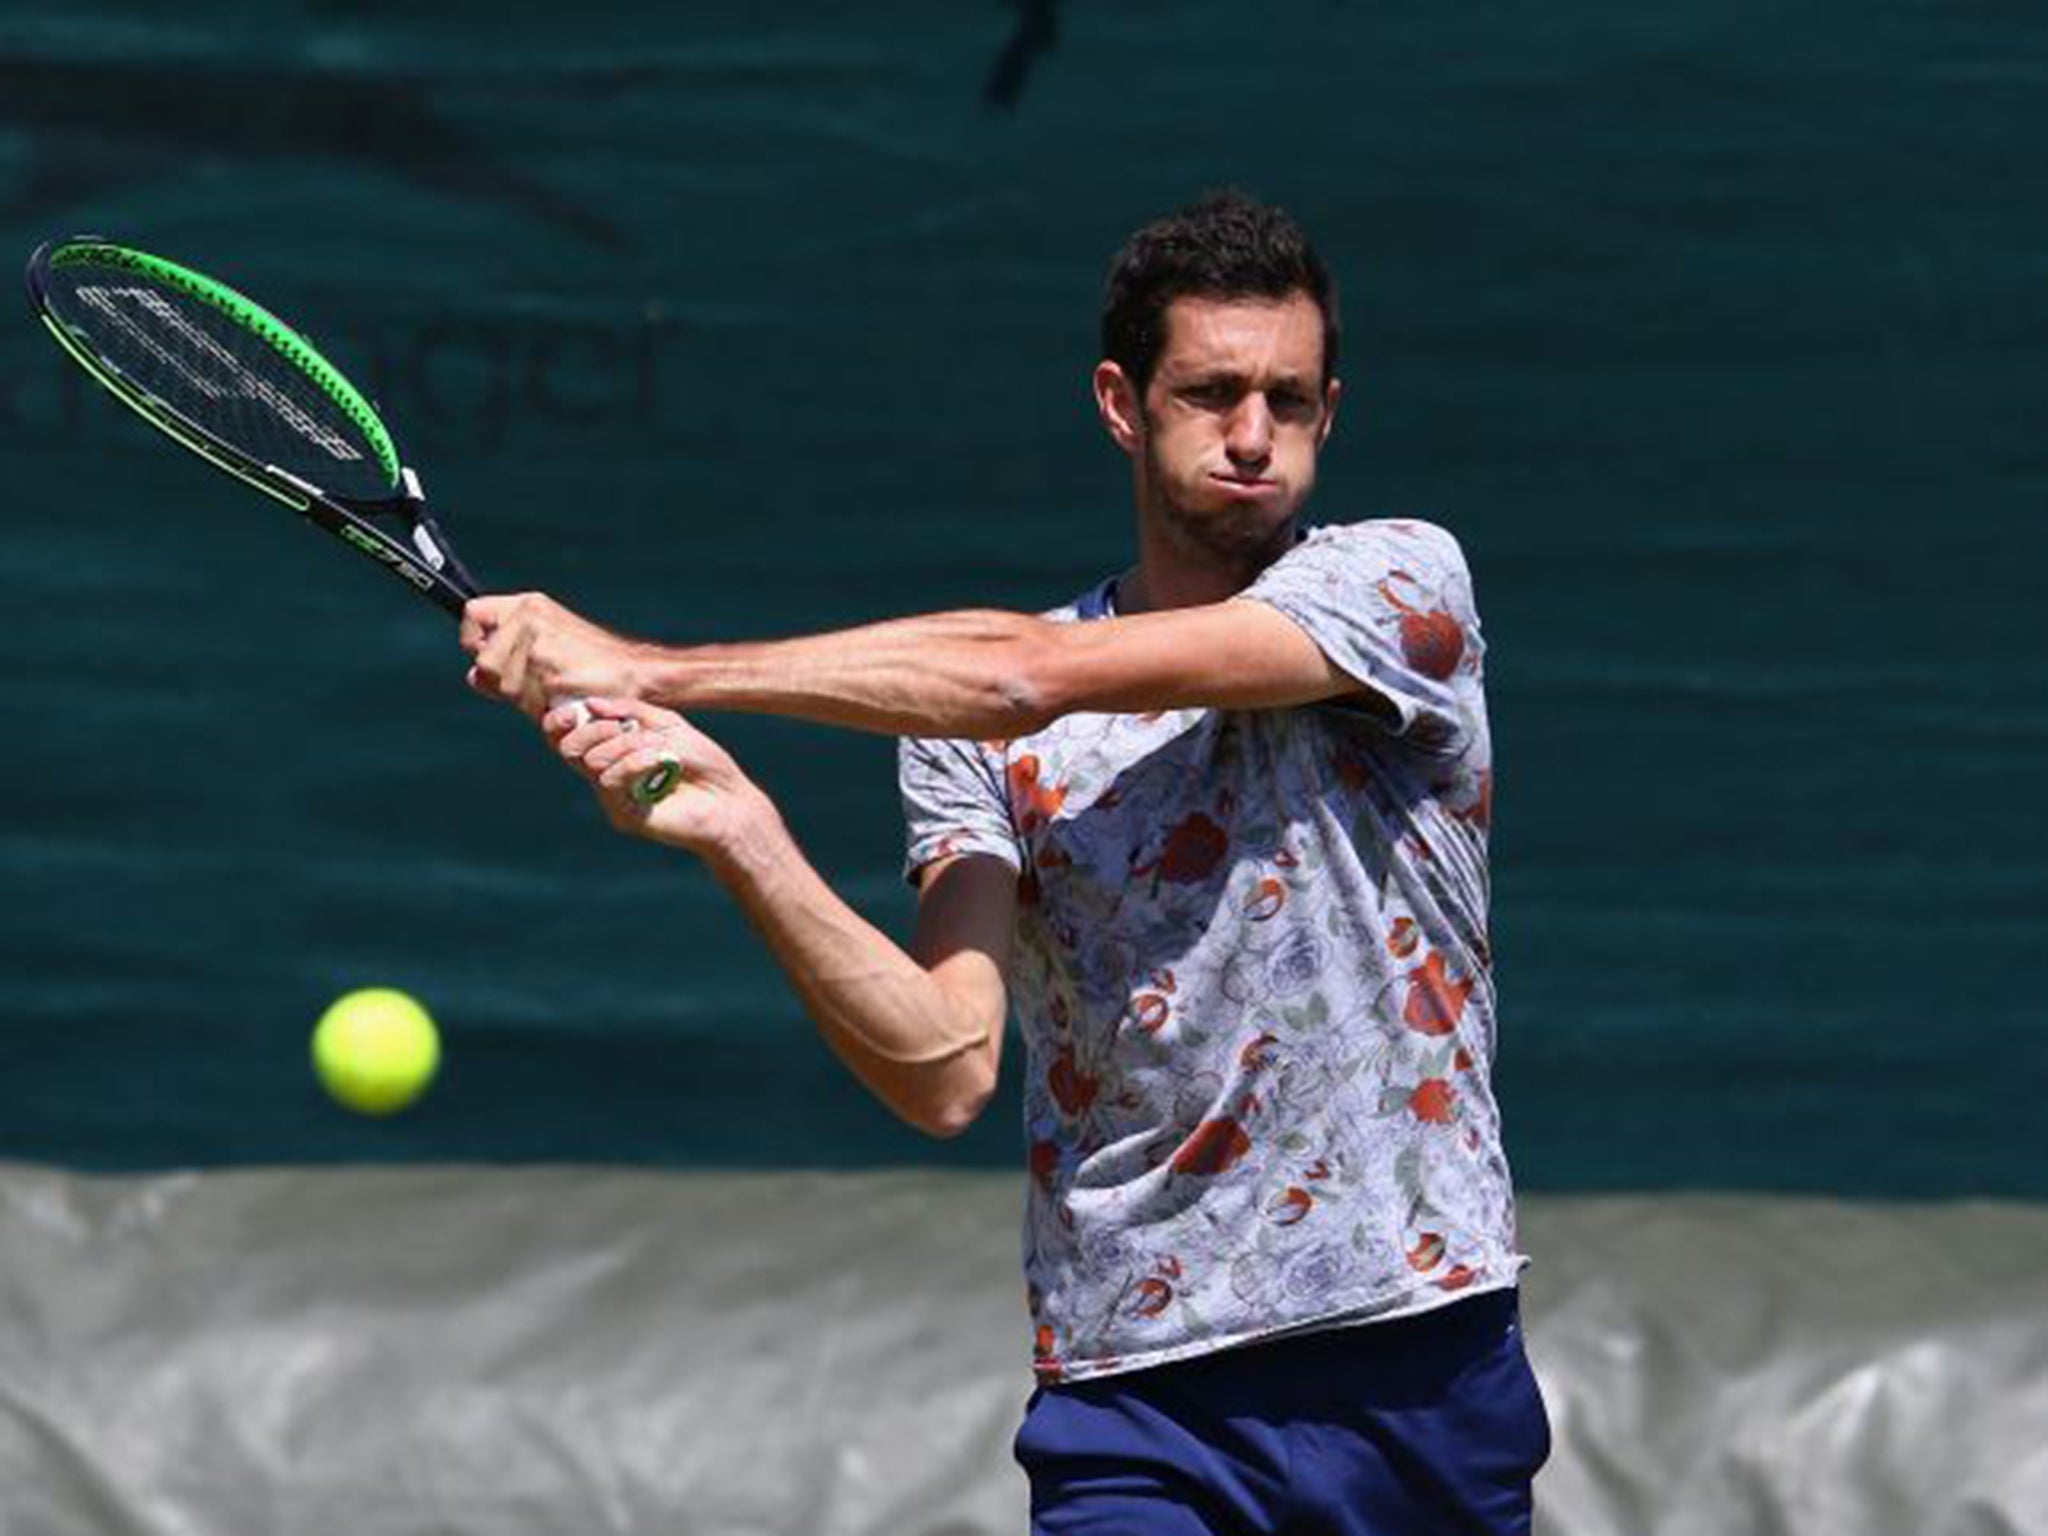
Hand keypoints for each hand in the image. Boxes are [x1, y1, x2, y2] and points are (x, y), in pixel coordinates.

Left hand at [462, 593, 642, 719]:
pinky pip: (525, 702)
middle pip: (484, 661)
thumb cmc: (595, 665)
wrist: (638, 674)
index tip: (489, 657)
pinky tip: (563, 700)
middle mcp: (530, 617)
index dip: (475, 642)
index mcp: (529, 605)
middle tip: (539, 684)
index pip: (473, 614)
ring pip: (503, 685)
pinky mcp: (548, 669)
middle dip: (504, 682)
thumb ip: (508, 658)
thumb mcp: (548, 647)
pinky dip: (541, 709)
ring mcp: (538, 643)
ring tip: (556, 691)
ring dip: (526, 699)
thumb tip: (472, 677)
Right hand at [542, 696, 760, 856]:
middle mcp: (607, 773)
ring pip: (592, 761)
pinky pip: (609, 781)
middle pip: (569, 748)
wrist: (729, 801)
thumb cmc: (703, 763)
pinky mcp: (624, 814)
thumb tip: (589, 704)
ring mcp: (614, 796)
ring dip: (625, 745)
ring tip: (658, 748)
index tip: (571, 710)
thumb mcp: (669, 725)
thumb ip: (631, 711)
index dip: (560, 721)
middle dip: (593, 729)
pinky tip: (662, 761)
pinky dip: (634, 763)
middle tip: (624, 727)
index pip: (567, 736)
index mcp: (613, 749)